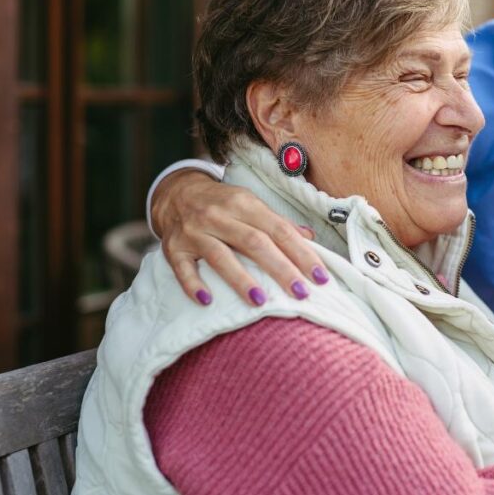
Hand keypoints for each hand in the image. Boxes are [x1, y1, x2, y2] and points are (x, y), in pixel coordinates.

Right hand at [152, 168, 326, 305]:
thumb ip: (278, 223)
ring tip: (260, 302)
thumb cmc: (222, 203)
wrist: (176, 193)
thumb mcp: (251, 205)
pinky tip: (207, 300)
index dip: (301, 253)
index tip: (320, 276)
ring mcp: (194, 232)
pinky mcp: (173, 248)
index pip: (279, 230)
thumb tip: (310, 238)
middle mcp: (219, 215)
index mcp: (244, 203)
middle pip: (254, 242)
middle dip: (280, 269)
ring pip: (220, 256)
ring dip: (241, 279)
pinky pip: (182, 268)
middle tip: (301, 293)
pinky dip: (193, 284)